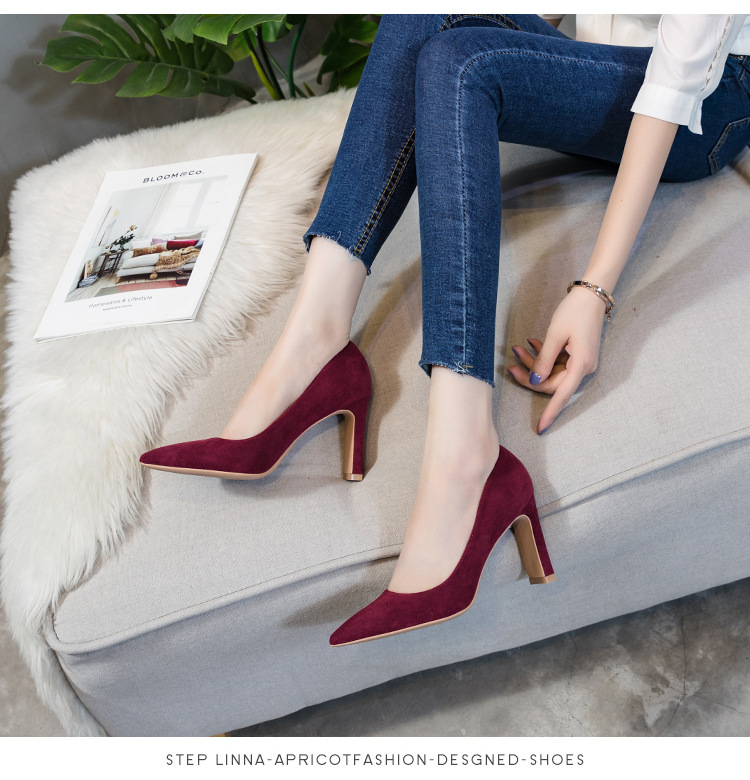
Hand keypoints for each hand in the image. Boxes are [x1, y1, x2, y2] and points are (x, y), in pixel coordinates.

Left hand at [507, 287, 605, 433]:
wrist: (592, 294)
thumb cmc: (575, 312)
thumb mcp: (555, 336)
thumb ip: (544, 361)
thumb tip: (535, 381)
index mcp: (581, 366)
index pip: (561, 395)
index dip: (549, 413)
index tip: (539, 428)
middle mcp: (583, 368)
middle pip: (552, 383)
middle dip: (530, 374)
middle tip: (511, 361)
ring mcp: (580, 362)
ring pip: (552, 372)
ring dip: (534, 362)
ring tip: (518, 347)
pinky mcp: (577, 355)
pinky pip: (557, 363)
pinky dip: (544, 356)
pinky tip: (532, 344)